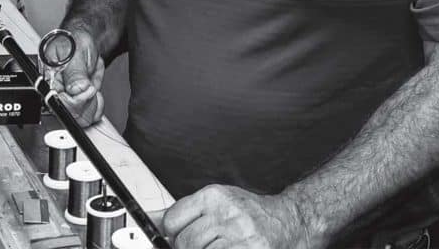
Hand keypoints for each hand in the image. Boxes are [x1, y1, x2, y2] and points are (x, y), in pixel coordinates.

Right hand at [49, 27, 104, 125]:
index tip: (88, 90)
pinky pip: (88, 114)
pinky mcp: (76, 101)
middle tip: (90, 85)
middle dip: (86, 102)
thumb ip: (76, 73)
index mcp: (47, 79)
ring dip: (92, 103)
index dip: (77, 102)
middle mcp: (54, 92)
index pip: (58, 104)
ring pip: (81, 118)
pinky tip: (94, 94)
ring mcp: (66, 98)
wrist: (84, 40)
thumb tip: (77, 91)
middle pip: (70, 115)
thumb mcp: (75, 52)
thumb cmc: (74, 41)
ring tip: (91, 86)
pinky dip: (96, 105)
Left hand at [162, 184, 310, 248]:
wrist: (288, 222)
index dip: (171, 234)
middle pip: (184, 242)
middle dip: (187, 248)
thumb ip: (184, 212)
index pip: (173, 219)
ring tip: (218, 247)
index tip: (176, 237)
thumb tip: (150, 219)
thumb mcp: (215, 204)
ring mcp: (240, 235)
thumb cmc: (248, 214)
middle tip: (202, 245)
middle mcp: (227, 212)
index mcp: (214, 196)